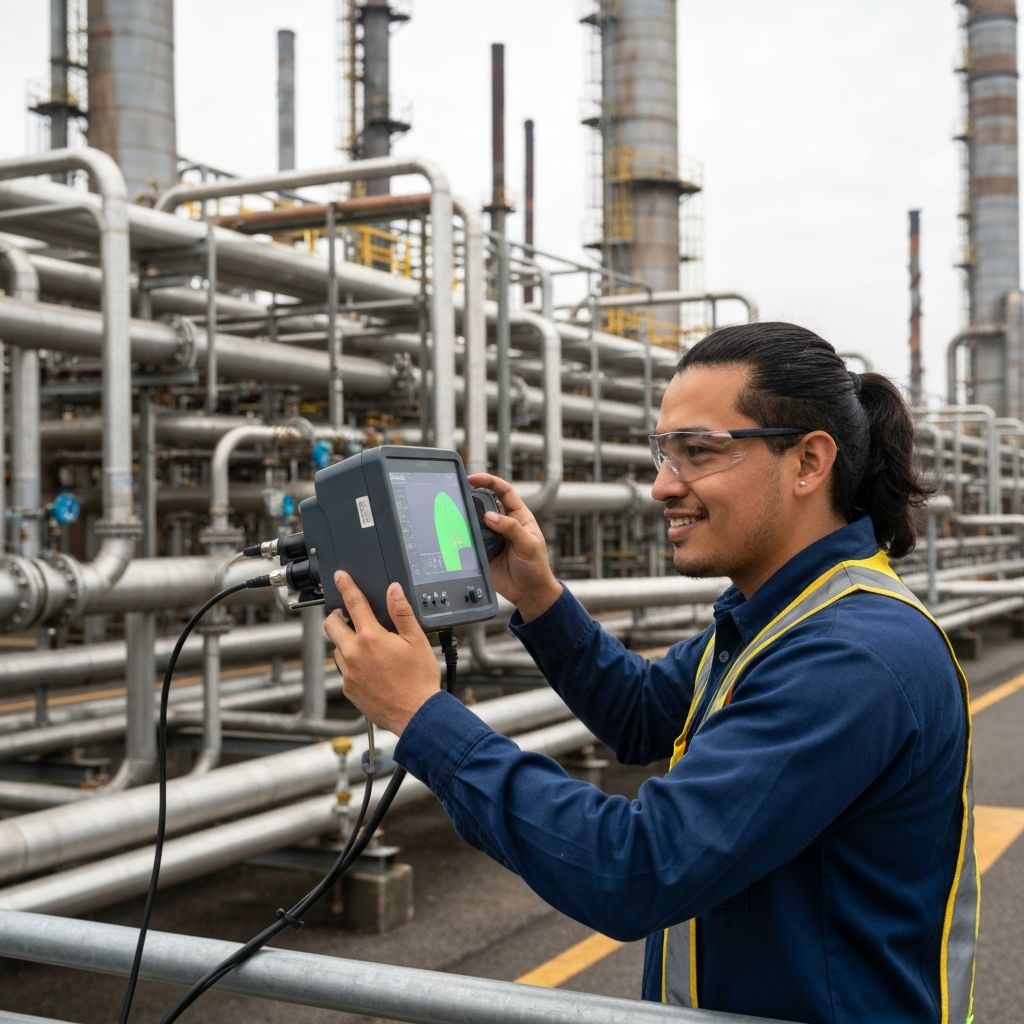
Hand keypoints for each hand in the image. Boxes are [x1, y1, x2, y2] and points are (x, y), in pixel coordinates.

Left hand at [324, 571, 439, 735]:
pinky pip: (343, 669)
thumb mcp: (417, 640)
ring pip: (337, 649)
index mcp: (371, 638)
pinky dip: (351, 663)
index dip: (346, 586)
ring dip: (346, 642)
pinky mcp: (348, 689)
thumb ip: (402, 612)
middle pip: (331, 625)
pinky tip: (368, 667)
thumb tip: (393, 591)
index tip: (340, 577)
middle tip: (347, 615)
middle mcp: (354, 654)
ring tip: (366, 646)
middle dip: (336, 615)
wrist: (416, 715)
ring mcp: (349, 673)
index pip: (353, 603)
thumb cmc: (419, 680)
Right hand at [468, 472, 562, 621]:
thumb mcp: (528, 544)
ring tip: (458, 518)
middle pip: (485, 504)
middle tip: (461, 496)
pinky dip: (464, 537)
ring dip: (467, 519)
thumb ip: (511, 528)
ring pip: (475, 522)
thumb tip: (490, 516)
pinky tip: (458, 536)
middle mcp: (504, 524)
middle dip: (473, 498)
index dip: (490, 481)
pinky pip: (471, 540)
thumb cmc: (536, 568)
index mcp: (519, 517)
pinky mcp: (483, 551)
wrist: (529, 593)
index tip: (474, 479)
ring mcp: (492, 538)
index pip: (504, 492)